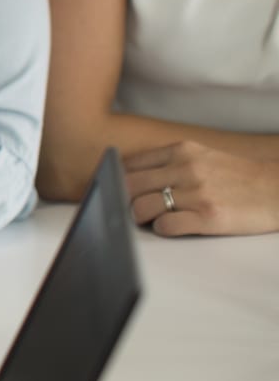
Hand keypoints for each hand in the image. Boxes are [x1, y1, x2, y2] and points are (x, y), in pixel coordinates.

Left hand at [123, 141, 278, 236]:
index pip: (128, 165)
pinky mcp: (209, 217)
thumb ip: (169, 161)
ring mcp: (196, 193)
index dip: (117, 181)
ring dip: (141, 218)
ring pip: (141, 207)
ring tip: (153, 220)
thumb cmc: (237, 176)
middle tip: (131, 210)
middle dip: (124, 201)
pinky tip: (172, 228)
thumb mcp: (202, 156)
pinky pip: (166, 226)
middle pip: (128, 186)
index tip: (117, 192)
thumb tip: (131, 174)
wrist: (278, 189)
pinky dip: (162, 230)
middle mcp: (185, 168)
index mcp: (180, 151)